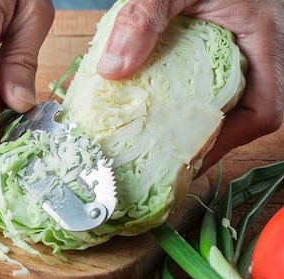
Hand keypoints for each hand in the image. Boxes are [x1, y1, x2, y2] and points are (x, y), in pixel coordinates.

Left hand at [97, 0, 283, 171]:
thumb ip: (146, 18)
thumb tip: (113, 71)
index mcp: (266, 41)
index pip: (265, 111)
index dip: (230, 142)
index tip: (191, 158)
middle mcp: (263, 51)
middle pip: (245, 113)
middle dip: (207, 137)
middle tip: (165, 153)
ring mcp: (246, 48)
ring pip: (229, 97)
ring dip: (195, 117)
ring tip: (155, 133)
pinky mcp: (227, 42)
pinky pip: (212, 77)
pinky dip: (186, 92)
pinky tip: (154, 96)